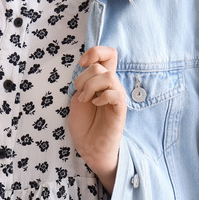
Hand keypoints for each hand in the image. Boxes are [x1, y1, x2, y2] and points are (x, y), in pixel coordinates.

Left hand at [69, 46, 127, 192]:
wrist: (89, 147)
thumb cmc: (84, 124)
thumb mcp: (78, 96)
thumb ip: (85, 81)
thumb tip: (88, 67)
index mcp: (102, 80)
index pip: (108, 54)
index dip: (96, 52)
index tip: (82, 63)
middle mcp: (112, 86)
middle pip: (102, 66)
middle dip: (83, 78)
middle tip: (80, 95)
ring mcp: (117, 97)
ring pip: (109, 77)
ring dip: (90, 87)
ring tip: (86, 100)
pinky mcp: (120, 110)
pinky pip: (116, 94)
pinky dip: (101, 97)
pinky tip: (95, 105)